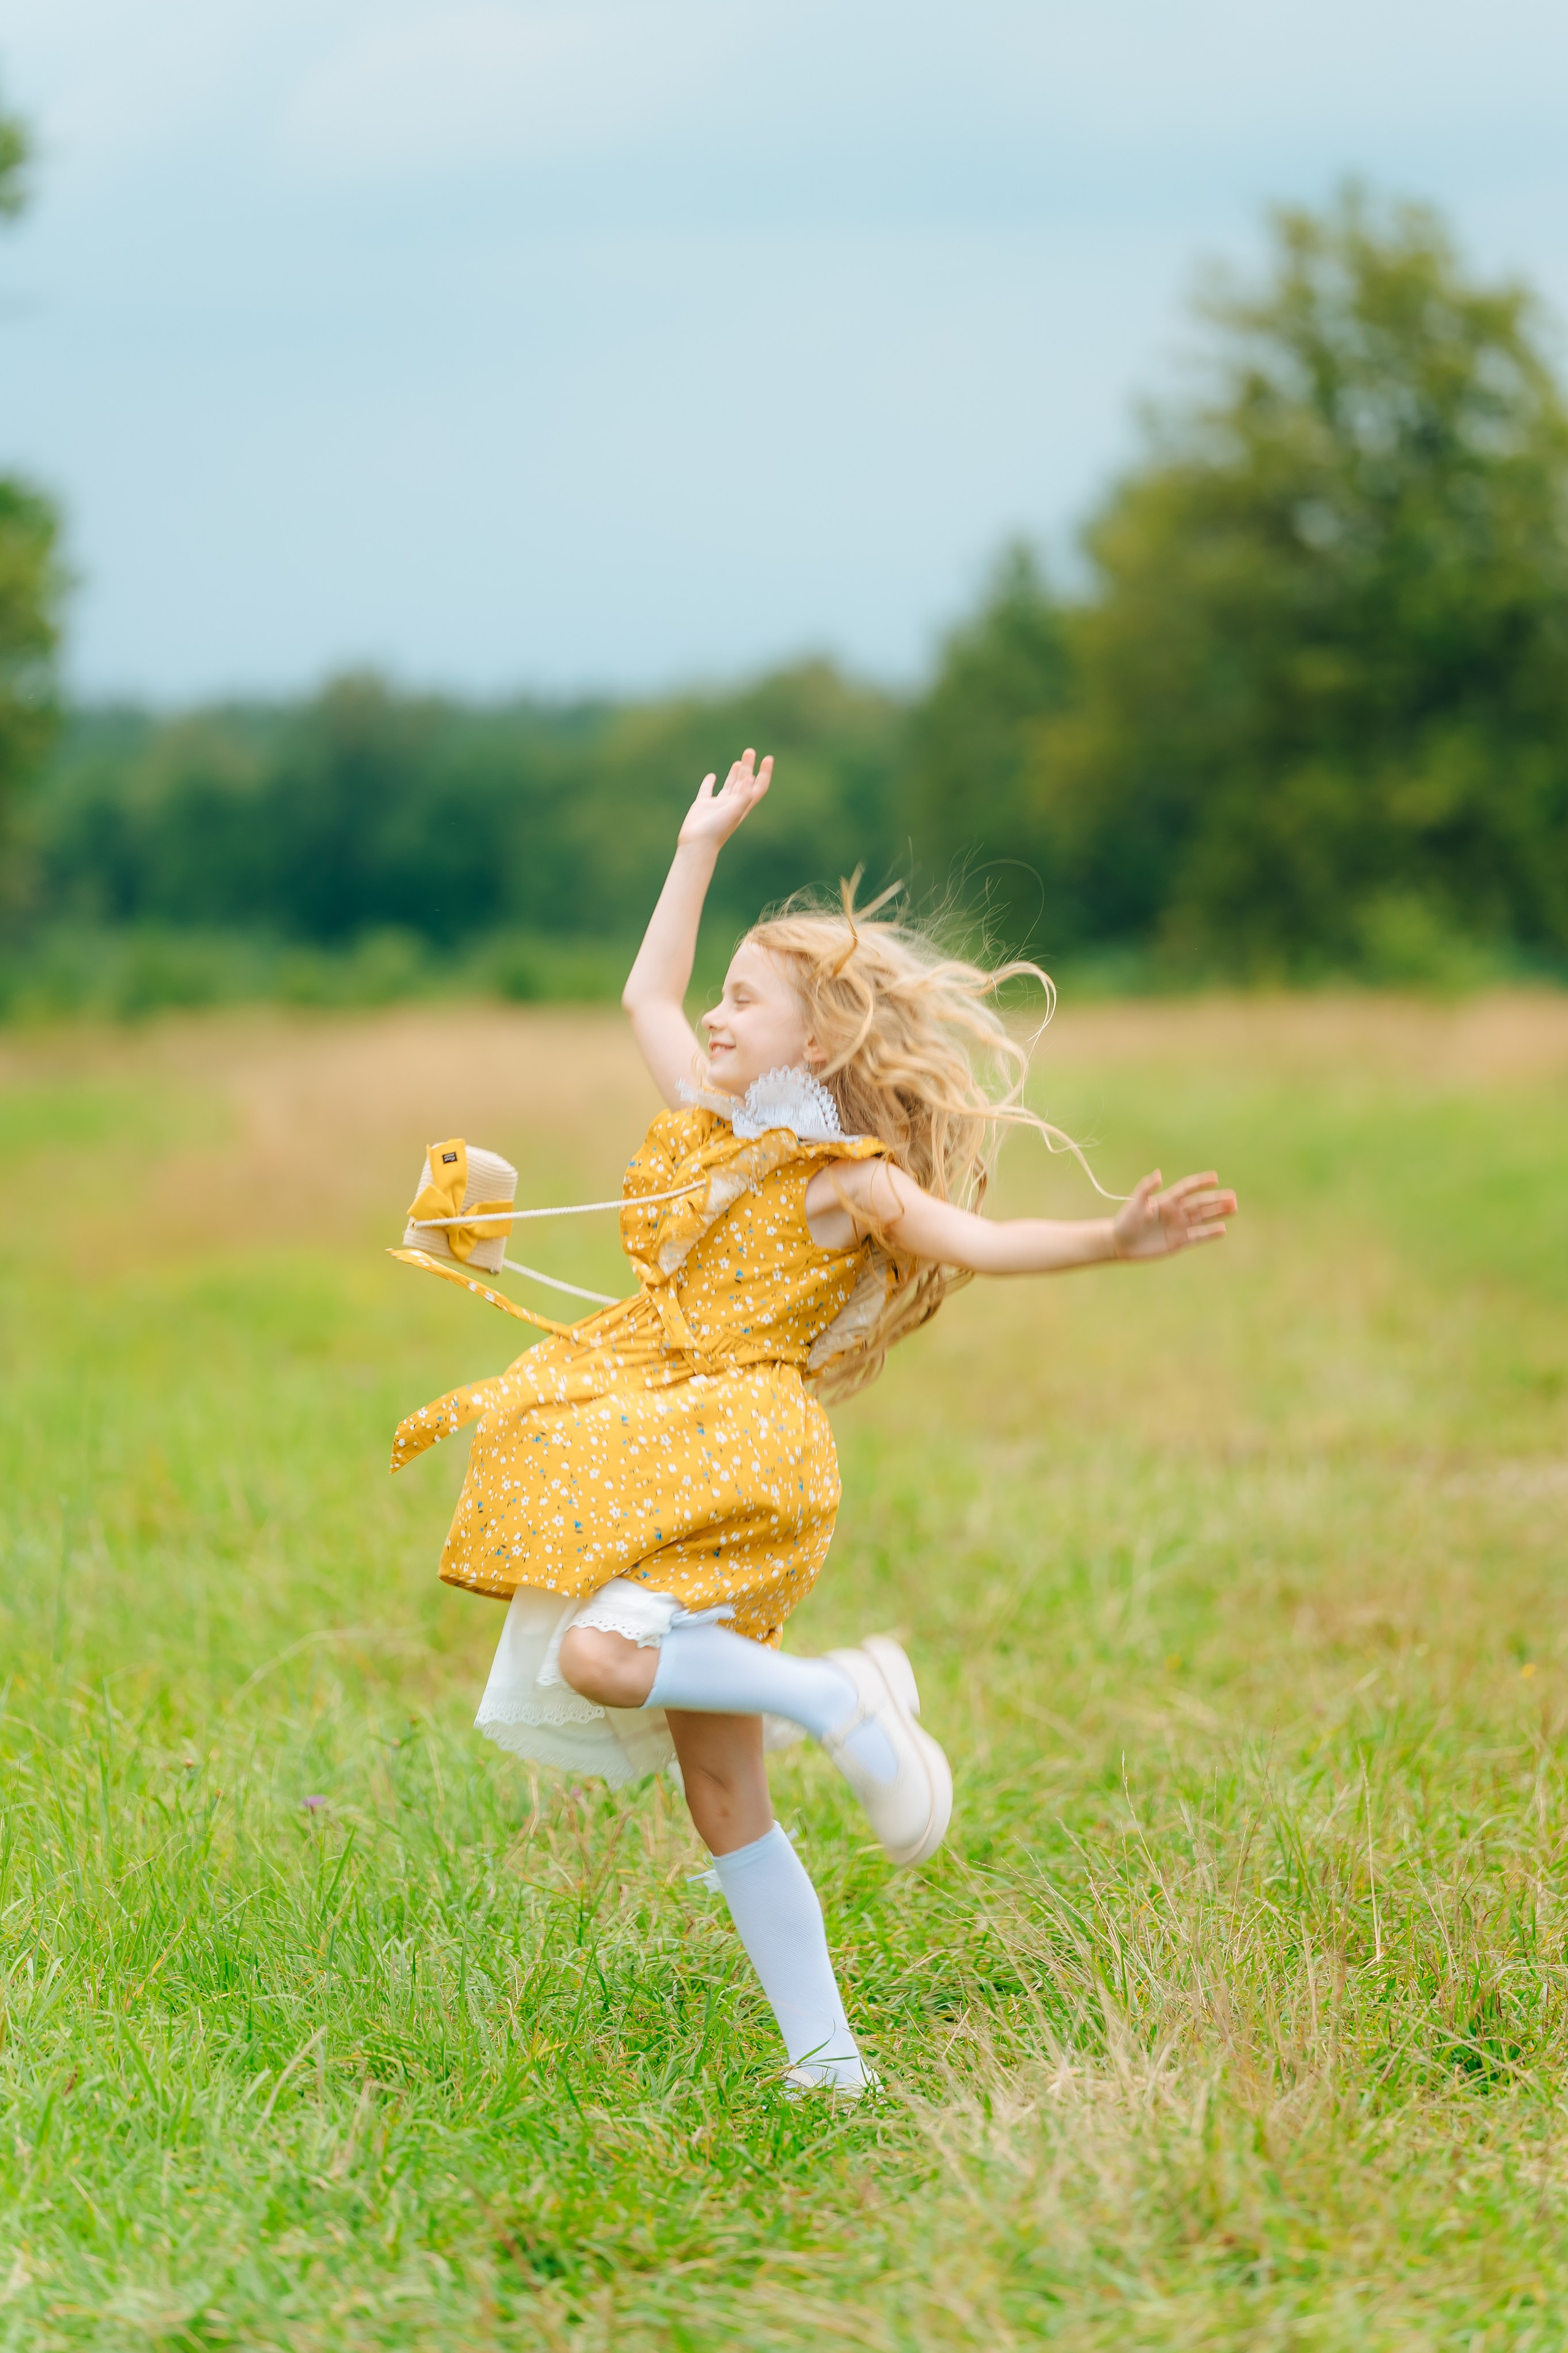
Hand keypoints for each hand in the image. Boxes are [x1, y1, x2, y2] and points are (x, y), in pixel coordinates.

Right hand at [677, 748, 772, 848]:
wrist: (697, 844)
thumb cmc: (717, 830)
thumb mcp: (734, 811)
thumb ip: (744, 795)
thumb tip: (751, 778)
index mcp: (743, 806)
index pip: (758, 787)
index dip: (765, 773)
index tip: (768, 758)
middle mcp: (732, 804)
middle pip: (744, 782)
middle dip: (748, 767)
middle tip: (750, 751)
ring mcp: (718, 805)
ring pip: (729, 787)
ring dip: (735, 774)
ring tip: (739, 762)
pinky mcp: (702, 806)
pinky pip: (707, 791)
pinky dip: (709, 783)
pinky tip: (712, 776)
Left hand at [1111, 1170, 1235, 1260]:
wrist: (1120, 1243)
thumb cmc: (1125, 1221)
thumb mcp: (1135, 1204)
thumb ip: (1146, 1189)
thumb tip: (1158, 1174)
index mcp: (1166, 1200)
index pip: (1187, 1189)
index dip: (1200, 1183)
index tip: (1215, 1177)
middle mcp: (1175, 1212)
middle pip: (1200, 1204)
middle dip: (1216, 1200)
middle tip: (1233, 1196)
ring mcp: (1178, 1227)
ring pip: (1203, 1218)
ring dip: (1218, 1213)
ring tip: (1233, 1208)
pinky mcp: (1178, 1242)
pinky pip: (1198, 1237)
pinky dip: (1209, 1233)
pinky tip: (1222, 1229)